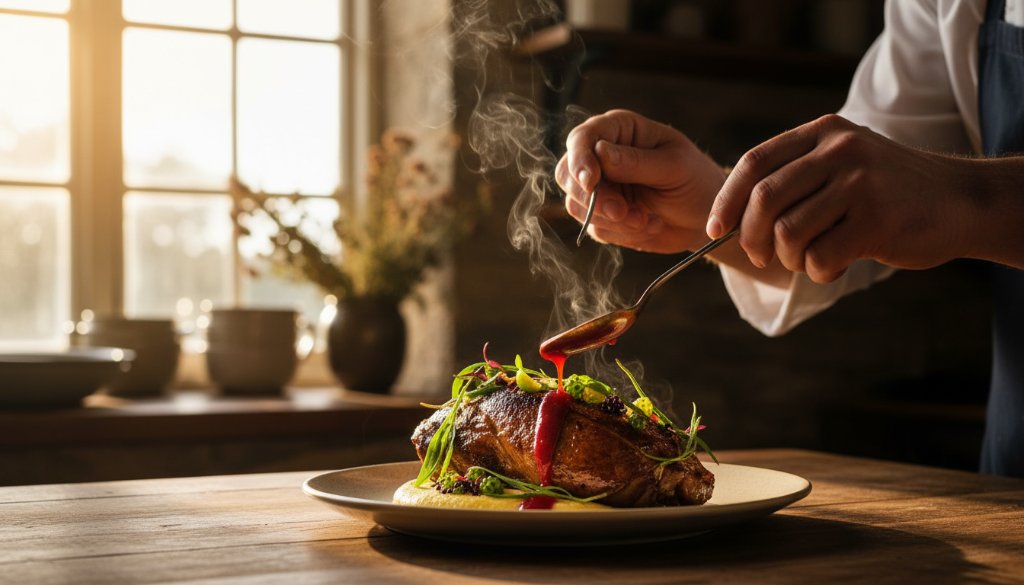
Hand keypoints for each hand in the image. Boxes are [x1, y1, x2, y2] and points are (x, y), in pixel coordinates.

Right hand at [556, 109, 726, 253]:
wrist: (705, 217)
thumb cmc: (696, 180)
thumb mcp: (674, 167)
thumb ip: (636, 161)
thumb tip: (599, 152)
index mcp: (619, 130)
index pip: (581, 139)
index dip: (579, 159)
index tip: (590, 182)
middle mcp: (602, 156)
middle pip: (568, 174)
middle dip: (594, 199)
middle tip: (623, 213)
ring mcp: (600, 188)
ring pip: (577, 205)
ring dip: (611, 220)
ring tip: (646, 220)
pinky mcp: (602, 216)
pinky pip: (595, 228)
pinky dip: (622, 233)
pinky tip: (650, 225)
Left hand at [707, 114, 979, 282]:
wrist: (960, 200)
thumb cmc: (887, 189)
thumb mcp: (842, 160)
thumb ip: (795, 175)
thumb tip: (729, 215)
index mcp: (822, 133)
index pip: (753, 163)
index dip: (725, 200)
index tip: (713, 229)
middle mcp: (838, 152)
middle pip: (763, 199)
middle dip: (749, 236)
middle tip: (759, 255)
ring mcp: (859, 184)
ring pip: (787, 233)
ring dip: (787, 259)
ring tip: (807, 260)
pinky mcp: (876, 221)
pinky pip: (819, 258)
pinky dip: (817, 273)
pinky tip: (835, 267)